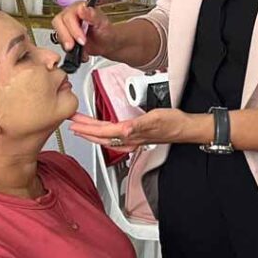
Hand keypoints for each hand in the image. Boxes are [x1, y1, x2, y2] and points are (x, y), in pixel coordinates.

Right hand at [50, 2, 114, 59]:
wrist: (108, 44)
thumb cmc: (107, 31)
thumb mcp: (103, 23)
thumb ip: (92, 15)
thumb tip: (82, 8)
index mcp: (79, 7)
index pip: (69, 14)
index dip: (73, 28)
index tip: (82, 39)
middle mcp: (71, 15)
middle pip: (59, 22)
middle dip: (68, 36)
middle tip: (80, 44)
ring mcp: (66, 26)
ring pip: (58, 33)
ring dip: (68, 44)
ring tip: (81, 50)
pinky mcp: (65, 37)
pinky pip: (61, 43)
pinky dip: (70, 50)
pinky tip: (81, 52)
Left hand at [68, 109, 210, 151]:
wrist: (185, 128)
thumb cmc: (173, 123)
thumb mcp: (157, 118)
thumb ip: (140, 125)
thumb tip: (125, 130)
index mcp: (131, 134)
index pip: (104, 132)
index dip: (88, 128)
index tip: (75, 124)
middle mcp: (129, 139)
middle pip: (101, 136)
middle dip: (85, 130)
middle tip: (72, 124)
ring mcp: (132, 139)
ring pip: (106, 138)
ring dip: (92, 132)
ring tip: (81, 127)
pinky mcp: (136, 136)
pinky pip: (114, 137)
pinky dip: (104, 134)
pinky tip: (102, 132)